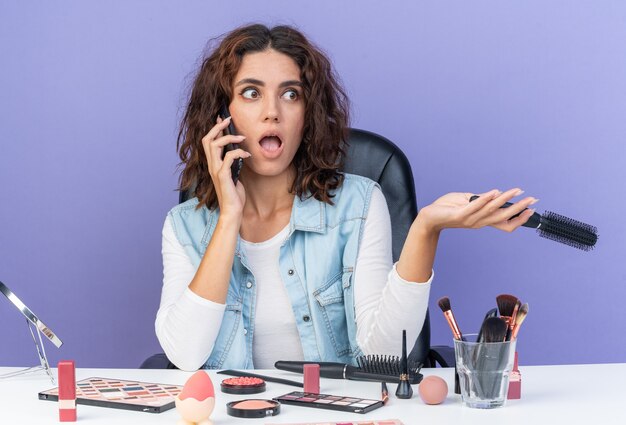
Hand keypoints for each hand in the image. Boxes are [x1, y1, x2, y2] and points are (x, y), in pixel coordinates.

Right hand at [201, 116, 250, 218]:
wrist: (232, 210)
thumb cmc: (234, 194)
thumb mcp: (233, 174)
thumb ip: (232, 163)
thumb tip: (238, 151)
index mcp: (213, 164)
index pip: (208, 142)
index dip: (214, 129)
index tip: (223, 120)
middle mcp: (211, 165)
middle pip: (207, 139)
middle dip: (218, 127)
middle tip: (229, 120)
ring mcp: (216, 170)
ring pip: (215, 145)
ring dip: (230, 138)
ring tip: (243, 138)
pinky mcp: (223, 176)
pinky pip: (229, 157)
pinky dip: (239, 152)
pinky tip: (247, 155)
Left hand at [416, 188, 537, 232]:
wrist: (429, 217)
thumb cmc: (447, 208)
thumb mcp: (468, 202)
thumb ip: (481, 199)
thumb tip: (496, 194)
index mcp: (482, 221)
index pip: (506, 224)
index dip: (519, 218)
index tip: (531, 208)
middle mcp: (479, 222)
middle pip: (503, 218)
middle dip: (519, 208)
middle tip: (532, 200)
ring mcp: (470, 219)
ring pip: (492, 210)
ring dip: (505, 199)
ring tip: (516, 190)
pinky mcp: (460, 214)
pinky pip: (475, 206)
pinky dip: (485, 199)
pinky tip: (495, 191)